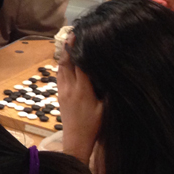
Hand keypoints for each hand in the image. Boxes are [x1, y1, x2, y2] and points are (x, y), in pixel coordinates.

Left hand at [57, 37, 103, 163]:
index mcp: (82, 89)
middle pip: (66, 62)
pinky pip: (60, 76)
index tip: (83, 35)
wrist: (76, 141)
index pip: (79, 63)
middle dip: (69, 47)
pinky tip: (68, 62)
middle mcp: (69, 88)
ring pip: (61, 68)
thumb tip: (113, 74)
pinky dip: (63, 65)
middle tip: (74, 32)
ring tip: (70, 42)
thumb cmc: (94, 126)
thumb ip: (108, 91)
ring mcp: (62, 91)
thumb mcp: (106, 109)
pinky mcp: (60, 95)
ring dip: (65, 55)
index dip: (80, 48)